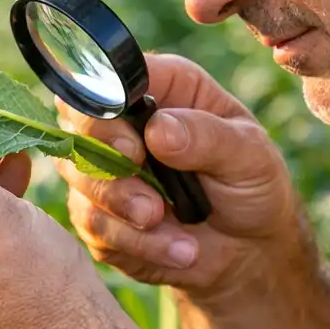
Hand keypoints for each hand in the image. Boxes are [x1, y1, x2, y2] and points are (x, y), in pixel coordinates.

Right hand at [56, 53, 322, 308]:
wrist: (249, 251)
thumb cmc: (252, 185)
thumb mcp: (249, 155)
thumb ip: (207, 137)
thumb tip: (159, 130)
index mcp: (163, 88)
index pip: (110, 77)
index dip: (105, 108)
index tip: (133, 150)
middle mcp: (126, 122)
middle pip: (77, 125)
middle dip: (108, 170)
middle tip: (151, 205)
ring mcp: (107, 168)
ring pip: (79, 178)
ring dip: (126, 212)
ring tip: (175, 231)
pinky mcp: (100, 213)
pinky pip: (93, 224)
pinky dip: (138, 244)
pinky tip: (179, 251)